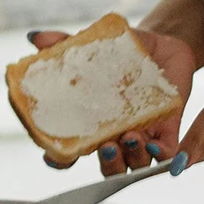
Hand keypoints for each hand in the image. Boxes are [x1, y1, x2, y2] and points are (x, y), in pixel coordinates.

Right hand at [26, 26, 194, 173]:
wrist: (161, 46)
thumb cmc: (121, 52)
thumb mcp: (92, 47)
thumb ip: (65, 44)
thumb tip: (36, 37)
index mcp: (91, 123)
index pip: (70, 152)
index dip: (59, 160)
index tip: (53, 156)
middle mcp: (115, 135)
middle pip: (107, 166)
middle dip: (107, 163)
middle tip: (105, 147)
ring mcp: (142, 134)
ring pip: (135, 164)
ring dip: (131, 158)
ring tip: (130, 137)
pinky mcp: (168, 129)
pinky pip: (167, 153)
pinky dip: (162, 154)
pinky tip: (154, 142)